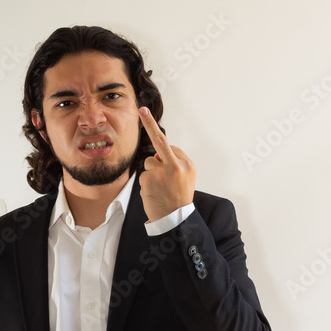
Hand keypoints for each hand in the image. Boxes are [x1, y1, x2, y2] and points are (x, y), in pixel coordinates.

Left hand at [138, 107, 195, 222]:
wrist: (176, 220)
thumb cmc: (179, 199)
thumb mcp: (186, 179)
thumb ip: (175, 164)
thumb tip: (158, 154)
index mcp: (188, 164)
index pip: (171, 148)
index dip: (161, 146)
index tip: (148, 117)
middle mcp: (177, 165)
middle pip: (160, 141)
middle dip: (149, 123)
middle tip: (142, 110)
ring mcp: (162, 172)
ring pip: (149, 162)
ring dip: (151, 173)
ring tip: (160, 188)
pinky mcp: (150, 179)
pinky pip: (143, 175)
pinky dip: (146, 184)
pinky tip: (154, 193)